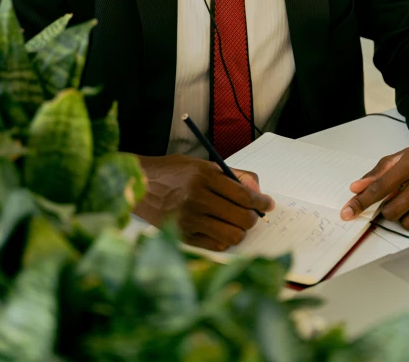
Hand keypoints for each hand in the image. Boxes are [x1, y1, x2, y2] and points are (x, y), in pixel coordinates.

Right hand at [134, 154, 274, 250]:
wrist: (140, 185)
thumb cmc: (173, 172)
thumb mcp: (202, 164)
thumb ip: (232, 176)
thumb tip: (257, 193)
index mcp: (204, 177)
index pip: (244, 195)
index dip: (261, 202)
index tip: (268, 205)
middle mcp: (197, 198)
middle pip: (241, 218)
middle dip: (253, 218)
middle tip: (252, 215)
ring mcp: (189, 220)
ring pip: (232, 235)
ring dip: (240, 230)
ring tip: (236, 223)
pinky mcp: (182, 236)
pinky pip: (216, 245)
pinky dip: (224, 239)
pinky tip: (219, 229)